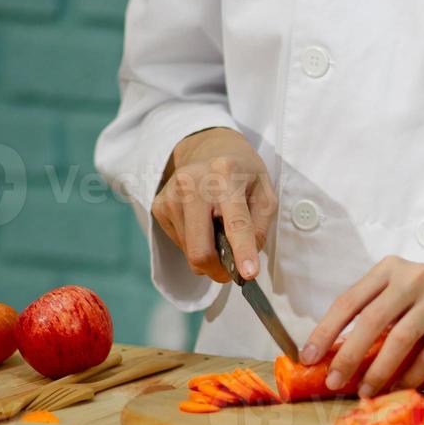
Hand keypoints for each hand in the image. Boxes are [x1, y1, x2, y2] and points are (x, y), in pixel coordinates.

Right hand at [153, 128, 276, 282]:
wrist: (209, 150)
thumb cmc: (243, 176)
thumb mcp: (265, 195)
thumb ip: (260, 228)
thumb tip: (244, 263)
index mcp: (226, 175)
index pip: (235, 222)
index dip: (242, 251)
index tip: (248, 274)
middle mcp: (192, 183)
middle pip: (200, 249)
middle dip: (218, 269)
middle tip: (233, 269)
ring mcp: (171, 195)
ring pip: (190, 252)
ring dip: (209, 253)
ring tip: (218, 229)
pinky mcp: (158, 207)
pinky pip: (180, 244)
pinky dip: (195, 243)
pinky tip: (202, 223)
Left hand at [303, 256, 423, 396]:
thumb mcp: (397, 292)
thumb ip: (370, 311)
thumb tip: (330, 352)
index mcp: (388, 269)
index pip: (349, 301)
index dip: (325, 331)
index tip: (309, 357)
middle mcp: (412, 278)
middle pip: (372, 320)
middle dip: (348, 355)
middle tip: (333, 381)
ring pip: (400, 339)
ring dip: (379, 370)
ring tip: (365, 391)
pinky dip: (410, 375)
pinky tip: (398, 388)